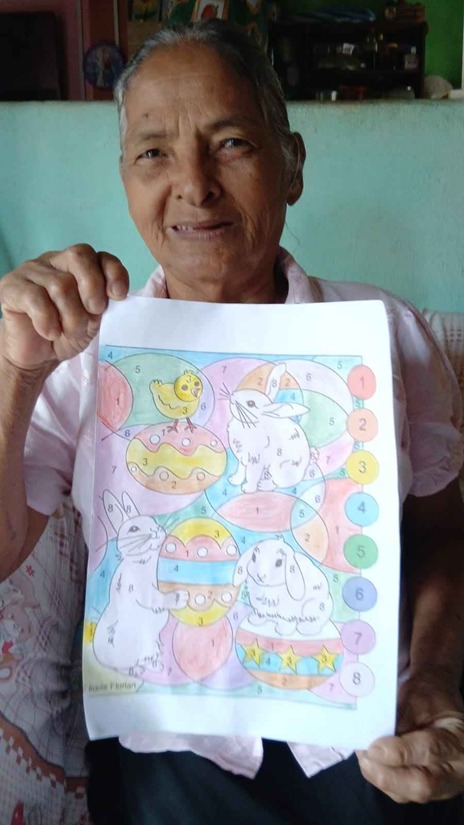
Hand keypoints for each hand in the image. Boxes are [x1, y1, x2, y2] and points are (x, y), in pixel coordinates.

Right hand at [0, 244, 128, 370]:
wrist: (37, 357)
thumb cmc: (65, 334)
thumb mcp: (92, 319)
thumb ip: (102, 301)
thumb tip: (114, 293)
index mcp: (77, 266)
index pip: (100, 256)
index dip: (114, 272)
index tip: (119, 296)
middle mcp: (54, 261)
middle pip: (79, 257)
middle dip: (93, 288)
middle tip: (93, 314)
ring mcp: (30, 271)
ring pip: (60, 284)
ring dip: (72, 317)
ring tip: (69, 333)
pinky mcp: (11, 287)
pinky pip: (36, 299)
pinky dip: (48, 321)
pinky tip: (50, 333)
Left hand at [357, 673, 463, 802]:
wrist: (437, 696)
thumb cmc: (427, 690)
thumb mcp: (417, 692)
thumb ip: (399, 713)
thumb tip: (372, 732)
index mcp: (457, 739)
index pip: (431, 750)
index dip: (401, 753)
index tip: (375, 748)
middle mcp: (455, 768)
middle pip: (421, 785)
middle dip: (387, 775)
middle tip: (365, 757)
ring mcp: (441, 784)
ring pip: (407, 793)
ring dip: (380, 777)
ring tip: (363, 756)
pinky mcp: (424, 788)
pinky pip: (400, 793)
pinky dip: (382, 778)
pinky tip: (370, 762)